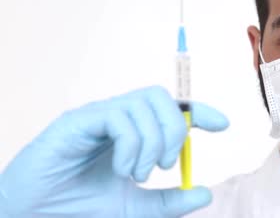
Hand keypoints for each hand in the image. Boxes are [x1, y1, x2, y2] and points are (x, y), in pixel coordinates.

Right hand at [0, 86, 228, 217]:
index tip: (223, 125)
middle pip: (161, 97)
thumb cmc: (80, 209)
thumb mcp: (134, 210)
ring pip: (143, 102)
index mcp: (132, 132)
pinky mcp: (77, 121)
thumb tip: (205, 192)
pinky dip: (131, 144)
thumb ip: (169, 202)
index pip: (171, 109)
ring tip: (140, 173)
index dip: (199, 111)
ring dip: (154, 141)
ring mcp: (97, 116)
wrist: (33, 217)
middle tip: (167, 165)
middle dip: (176, 129)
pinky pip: (118, 116)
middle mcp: (116, 118)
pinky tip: (122, 169)